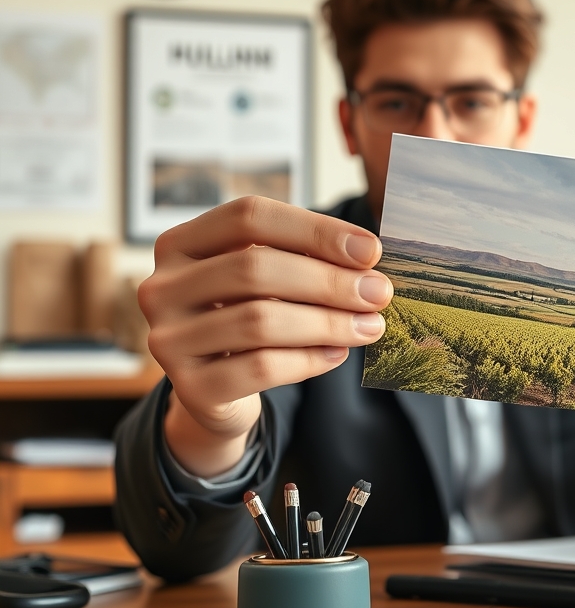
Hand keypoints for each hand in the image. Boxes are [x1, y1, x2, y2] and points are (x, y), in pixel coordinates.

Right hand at [139, 197, 391, 476]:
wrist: (215, 391)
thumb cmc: (248, 318)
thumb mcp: (267, 281)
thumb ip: (303, 261)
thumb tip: (367, 266)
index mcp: (181, 243)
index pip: (249, 217)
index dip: (315, 229)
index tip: (371, 251)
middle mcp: (162, 286)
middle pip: (254, 268)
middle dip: (329, 281)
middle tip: (379, 293)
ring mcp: (168, 339)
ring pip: (260, 321)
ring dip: (328, 322)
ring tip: (370, 326)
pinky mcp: (190, 387)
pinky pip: (261, 368)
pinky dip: (309, 360)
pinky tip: (338, 354)